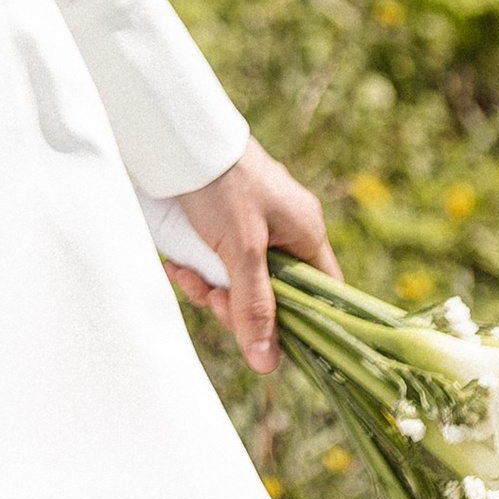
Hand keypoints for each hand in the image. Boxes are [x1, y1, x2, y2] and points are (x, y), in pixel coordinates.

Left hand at [162, 137, 336, 375]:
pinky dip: (197, 269)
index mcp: (306, 233)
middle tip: (213, 298)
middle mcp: (286, 230)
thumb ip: (254, 305)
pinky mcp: (224, 222)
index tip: (267, 337)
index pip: (323, 293)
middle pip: (274, 293)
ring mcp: (255, 225)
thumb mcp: (240, 249)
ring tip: (186, 276)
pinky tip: (175, 265)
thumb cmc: (221, 183)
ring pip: (241, 280)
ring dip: (211, 287)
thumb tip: (267, 364)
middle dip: (238, 304)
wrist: (179, 133)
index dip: (300, 322)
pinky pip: (218, 261)